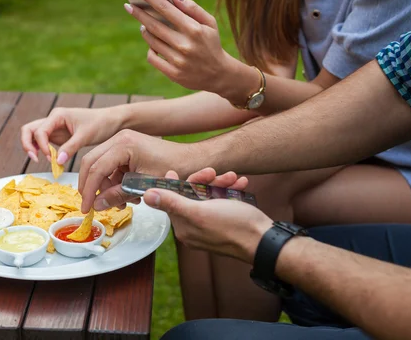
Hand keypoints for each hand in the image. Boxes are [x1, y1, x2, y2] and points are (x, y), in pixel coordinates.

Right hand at [20, 107, 123, 163]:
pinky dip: (42, 151)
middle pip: (29, 130)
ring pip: (34, 136)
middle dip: (27, 144)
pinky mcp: (59, 137)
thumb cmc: (100, 124)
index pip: (40, 130)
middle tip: (35, 159)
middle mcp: (53, 120)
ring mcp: (54, 128)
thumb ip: (71, 147)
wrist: (112, 122)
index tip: (50, 158)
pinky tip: (51, 160)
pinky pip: (44, 143)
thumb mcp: (86, 135)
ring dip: (33, 148)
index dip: (41, 145)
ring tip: (40, 161)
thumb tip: (57, 161)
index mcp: (58, 115)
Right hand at [77, 129, 195, 212]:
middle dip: (91, 187)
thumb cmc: (173, 168)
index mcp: (123, 144)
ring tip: (121, 203)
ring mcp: (122, 140)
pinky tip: (127, 195)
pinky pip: (111, 165)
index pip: (96, 168)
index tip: (87, 208)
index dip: (89, 191)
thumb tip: (97, 205)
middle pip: (91, 163)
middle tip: (91, 206)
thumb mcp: (143, 185)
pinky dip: (114, 181)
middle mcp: (119, 138)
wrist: (190, 159)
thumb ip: (118, 195)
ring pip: (100, 165)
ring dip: (105, 186)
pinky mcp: (126, 147)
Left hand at [124, 0, 240, 96]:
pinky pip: (152, 58)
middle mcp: (185, 45)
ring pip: (151, 41)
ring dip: (144, 29)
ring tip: (142, 22)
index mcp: (194, 29)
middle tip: (128, 4)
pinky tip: (152, 42)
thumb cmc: (211, 44)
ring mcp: (178, 61)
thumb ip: (191, 7)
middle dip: (139, 12)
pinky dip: (150, 48)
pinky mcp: (173, 74)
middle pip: (154, 25)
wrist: (219, 75)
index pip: (165, 8)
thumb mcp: (209, 23)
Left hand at [144, 170, 271, 262]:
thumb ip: (172, 203)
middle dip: (203, 181)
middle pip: (191, 196)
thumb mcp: (199, 211)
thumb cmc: (233, 227)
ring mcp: (212, 224)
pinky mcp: (227, 220)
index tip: (174, 171)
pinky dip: (230, 190)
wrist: (264, 240)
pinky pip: (223, 201)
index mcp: (185, 227)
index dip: (175, 184)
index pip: (172, 200)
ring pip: (209, 196)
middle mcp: (195, 227)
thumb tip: (147, 197)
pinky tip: (240, 183)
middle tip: (214, 172)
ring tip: (233, 177)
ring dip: (220, 183)